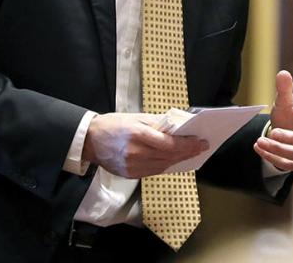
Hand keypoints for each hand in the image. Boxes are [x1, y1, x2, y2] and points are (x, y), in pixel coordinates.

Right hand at [82, 112, 207, 177]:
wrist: (90, 140)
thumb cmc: (114, 124)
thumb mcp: (137, 117)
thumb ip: (158, 123)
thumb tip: (179, 127)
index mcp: (138, 135)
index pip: (169, 143)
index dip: (188, 144)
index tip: (200, 141)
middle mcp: (136, 153)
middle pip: (169, 156)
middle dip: (188, 152)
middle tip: (202, 147)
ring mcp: (132, 166)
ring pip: (164, 166)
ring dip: (180, 160)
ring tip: (192, 153)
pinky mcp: (130, 175)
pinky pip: (154, 171)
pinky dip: (167, 166)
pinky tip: (175, 160)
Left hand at [254, 70, 292, 170]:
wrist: (282, 131)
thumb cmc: (288, 114)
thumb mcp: (284, 101)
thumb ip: (285, 89)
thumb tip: (282, 73)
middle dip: (291, 138)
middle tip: (273, 131)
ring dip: (278, 149)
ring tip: (260, 141)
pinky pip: (288, 164)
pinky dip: (272, 157)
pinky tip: (259, 148)